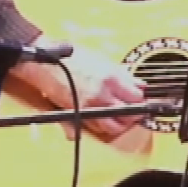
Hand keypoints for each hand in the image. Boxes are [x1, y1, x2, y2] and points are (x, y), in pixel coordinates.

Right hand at [19, 34, 145, 140]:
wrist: (45, 63)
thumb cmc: (71, 58)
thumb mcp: (102, 60)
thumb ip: (123, 75)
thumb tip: (140, 85)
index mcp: (110, 78)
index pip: (137, 97)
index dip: (142, 100)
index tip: (142, 99)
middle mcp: (101, 95)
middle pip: (128, 116)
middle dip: (135, 115)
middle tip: (136, 112)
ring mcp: (89, 107)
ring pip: (114, 127)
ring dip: (121, 125)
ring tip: (121, 118)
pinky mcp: (77, 115)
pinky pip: (96, 129)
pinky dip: (103, 127)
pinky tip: (105, 119)